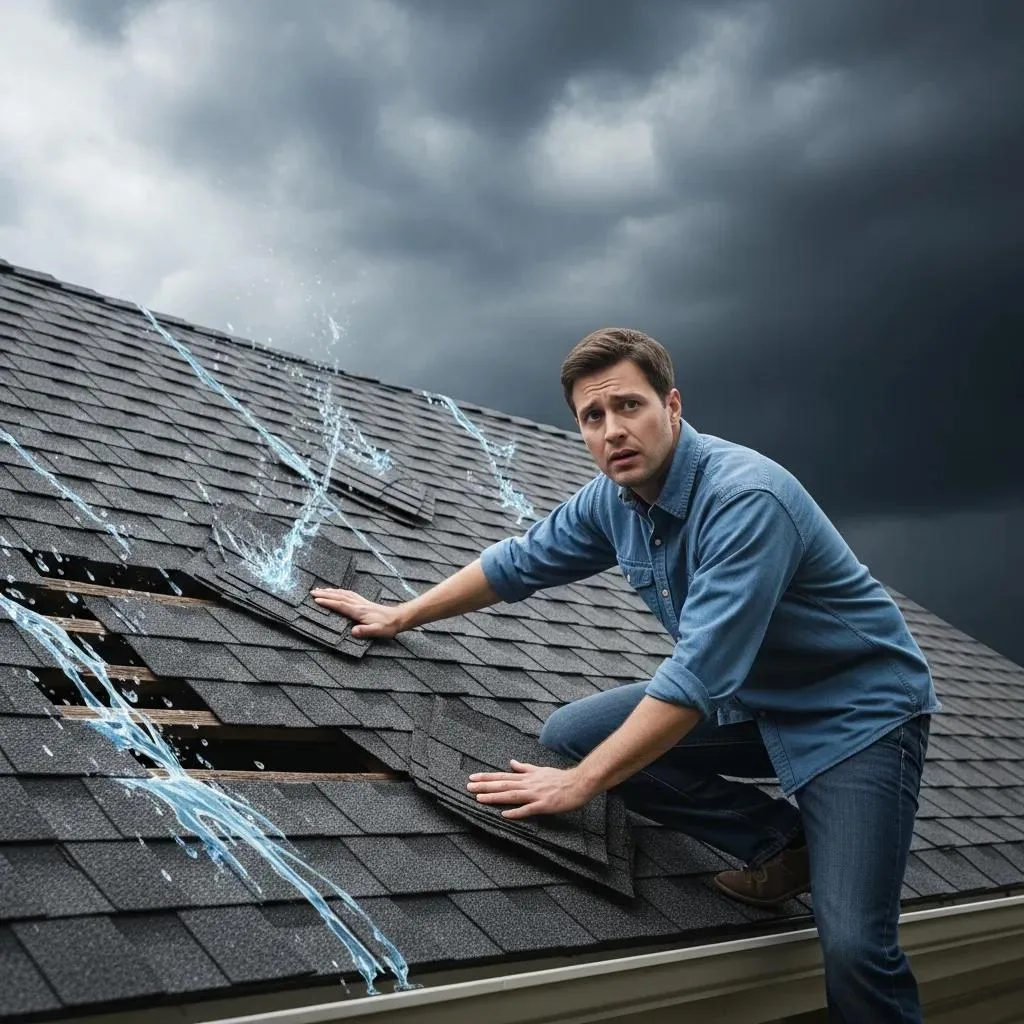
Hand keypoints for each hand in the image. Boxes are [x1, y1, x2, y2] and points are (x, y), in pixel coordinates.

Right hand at [310, 587, 406, 638]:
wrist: (398, 618)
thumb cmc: (387, 626)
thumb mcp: (378, 631)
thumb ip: (365, 631)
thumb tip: (353, 632)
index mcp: (359, 611)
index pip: (340, 605)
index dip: (328, 602)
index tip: (316, 600)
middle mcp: (359, 604)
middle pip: (339, 597)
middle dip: (325, 594)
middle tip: (312, 592)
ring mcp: (361, 602)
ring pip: (343, 594)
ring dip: (331, 591)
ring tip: (320, 589)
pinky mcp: (364, 602)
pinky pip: (349, 594)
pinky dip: (340, 591)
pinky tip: (337, 591)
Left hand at [466, 760, 595, 819]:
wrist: (580, 783)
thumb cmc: (561, 778)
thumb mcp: (541, 770)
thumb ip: (525, 768)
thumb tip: (512, 763)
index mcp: (528, 777)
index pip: (503, 776)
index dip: (487, 777)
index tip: (473, 777)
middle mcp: (529, 784)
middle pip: (503, 784)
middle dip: (485, 786)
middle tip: (468, 787)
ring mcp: (536, 794)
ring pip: (512, 795)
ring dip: (495, 797)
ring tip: (479, 799)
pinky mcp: (544, 804)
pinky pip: (528, 809)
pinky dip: (516, 812)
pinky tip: (504, 815)